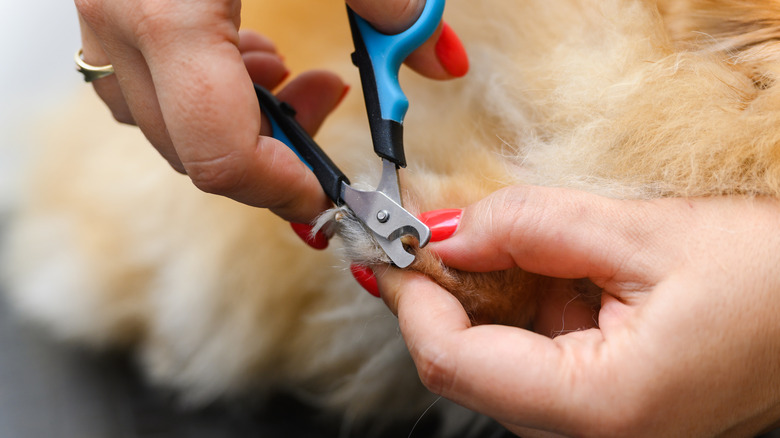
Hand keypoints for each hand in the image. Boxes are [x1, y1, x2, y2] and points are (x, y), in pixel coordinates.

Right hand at [74, 0, 467, 223]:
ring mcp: (101, 14)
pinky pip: (145, 81)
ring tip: (290, 73)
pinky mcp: (106, 1)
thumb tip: (442, 62)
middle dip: (270, 156)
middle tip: (327, 106)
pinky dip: (204, 87)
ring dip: (236, 120)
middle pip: (194, 152)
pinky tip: (245, 50)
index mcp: (166, 13)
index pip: (219, 156)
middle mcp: (118, 24)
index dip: (283, 191)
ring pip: (164, 123)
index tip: (330, 195)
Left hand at [377, 186, 779, 436]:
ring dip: (476, 296)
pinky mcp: (595, 401)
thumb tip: (450, 231)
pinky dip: (511, 306)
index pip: (453, 363)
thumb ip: (533, 226)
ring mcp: (590, 424)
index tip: (390, 245)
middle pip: (464, 365)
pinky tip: (534, 266)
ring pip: (491, 360)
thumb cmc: (768, 278)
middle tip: (430, 230)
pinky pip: (526, 355)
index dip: (411, 299)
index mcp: (599, 407)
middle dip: (438, 293)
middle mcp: (588, 435)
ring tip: (496, 240)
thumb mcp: (644, 233)